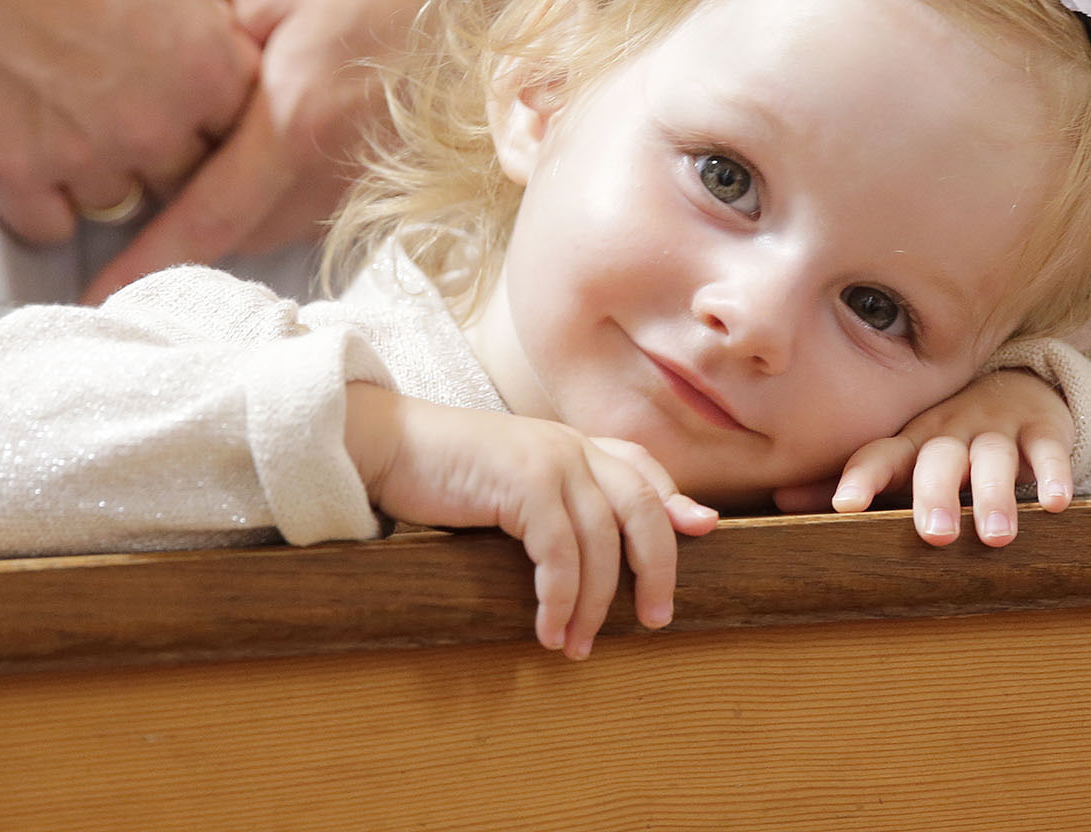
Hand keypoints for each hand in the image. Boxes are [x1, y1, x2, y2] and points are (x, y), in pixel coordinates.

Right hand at [0, 0, 258, 244]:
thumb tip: (258, 32)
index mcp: (212, 71)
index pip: (243, 137)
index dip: (211, 120)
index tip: (183, 102)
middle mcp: (158, 126)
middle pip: (186, 181)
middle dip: (163, 151)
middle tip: (122, 109)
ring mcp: (85, 156)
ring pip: (120, 206)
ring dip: (101, 175)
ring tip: (67, 117)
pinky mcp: (11, 173)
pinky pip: (49, 227)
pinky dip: (39, 200)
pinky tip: (29, 149)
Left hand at [85, 0, 454, 298]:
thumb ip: (210, 44)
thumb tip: (174, 88)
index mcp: (292, 120)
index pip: (205, 217)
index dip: (149, 262)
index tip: (103, 299)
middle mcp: (334, 166)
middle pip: (241, 236)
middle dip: (191, 234)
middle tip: (144, 211)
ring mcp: (373, 175)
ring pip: (282, 227)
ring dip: (241, 215)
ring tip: (211, 176)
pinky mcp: (399, 172)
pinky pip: (322, 205)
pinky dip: (286, 195)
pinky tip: (278, 154)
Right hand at [346, 385, 717, 659]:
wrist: (387, 445)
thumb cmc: (445, 474)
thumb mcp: (513, 485)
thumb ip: (559, 505)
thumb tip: (607, 548)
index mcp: (574, 444)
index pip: (642, 469)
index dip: (675, 502)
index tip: (703, 531)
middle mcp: (572, 446)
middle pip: (644, 507)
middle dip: (657, 566)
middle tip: (655, 618)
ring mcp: (551, 458)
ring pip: (603, 540)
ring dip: (596, 603)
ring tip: (580, 645)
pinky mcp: (523, 481)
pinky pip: (559, 552)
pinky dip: (560, 598)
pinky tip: (549, 629)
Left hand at [772, 370, 1074, 547]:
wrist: (1016, 387)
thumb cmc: (944, 438)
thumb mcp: (902, 455)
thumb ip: (851, 479)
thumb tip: (779, 500)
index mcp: (910, 443)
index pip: (880, 457)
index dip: (861, 478)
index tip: (843, 506)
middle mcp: (948, 433)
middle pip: (938, 462)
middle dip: (934, 495)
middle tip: (932, 535)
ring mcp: (995, 429)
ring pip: (992, 459)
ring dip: (995, 495)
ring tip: (997, 537)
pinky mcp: (1042, 430)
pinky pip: (1048, 450)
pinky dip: (1054, 473)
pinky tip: (1057, 503)